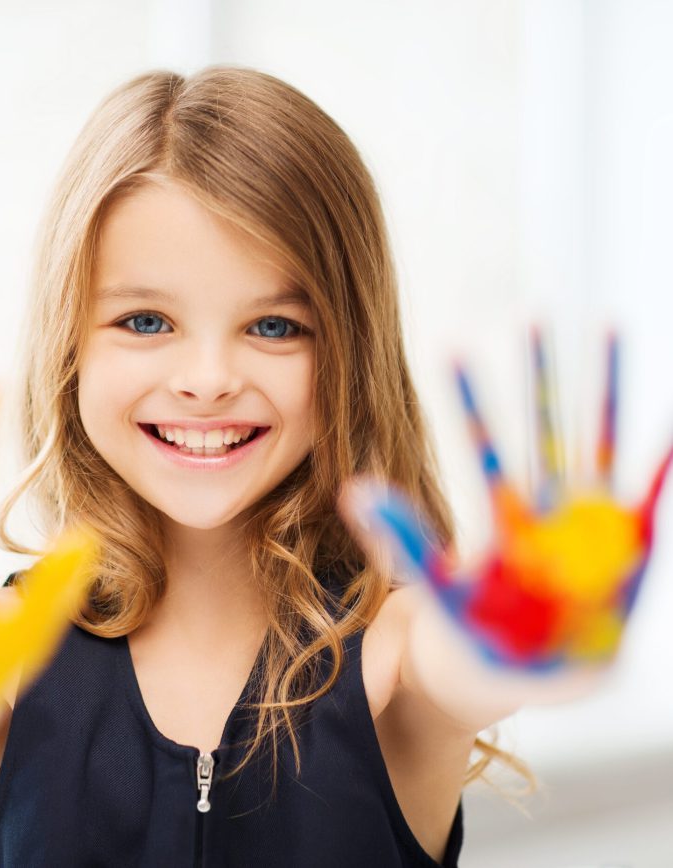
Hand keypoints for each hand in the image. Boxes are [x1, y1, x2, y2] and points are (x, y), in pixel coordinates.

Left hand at [338, 331, 671, 672]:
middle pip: (543, 429)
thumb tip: (355, 489)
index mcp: (500, 516)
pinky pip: (648, 503)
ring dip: (604, 392)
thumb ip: (403, 540)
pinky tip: (671, 430)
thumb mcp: (433, 588)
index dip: (470, 399)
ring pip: (596, 445)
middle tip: (534, 313)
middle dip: (540, 374)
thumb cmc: (467, 634)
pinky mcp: (626, 555)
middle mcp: (544, 511)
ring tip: (608, 330)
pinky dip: (661, 469)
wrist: (513, 682)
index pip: (485, 444)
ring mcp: (588, 528)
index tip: (451, 346)